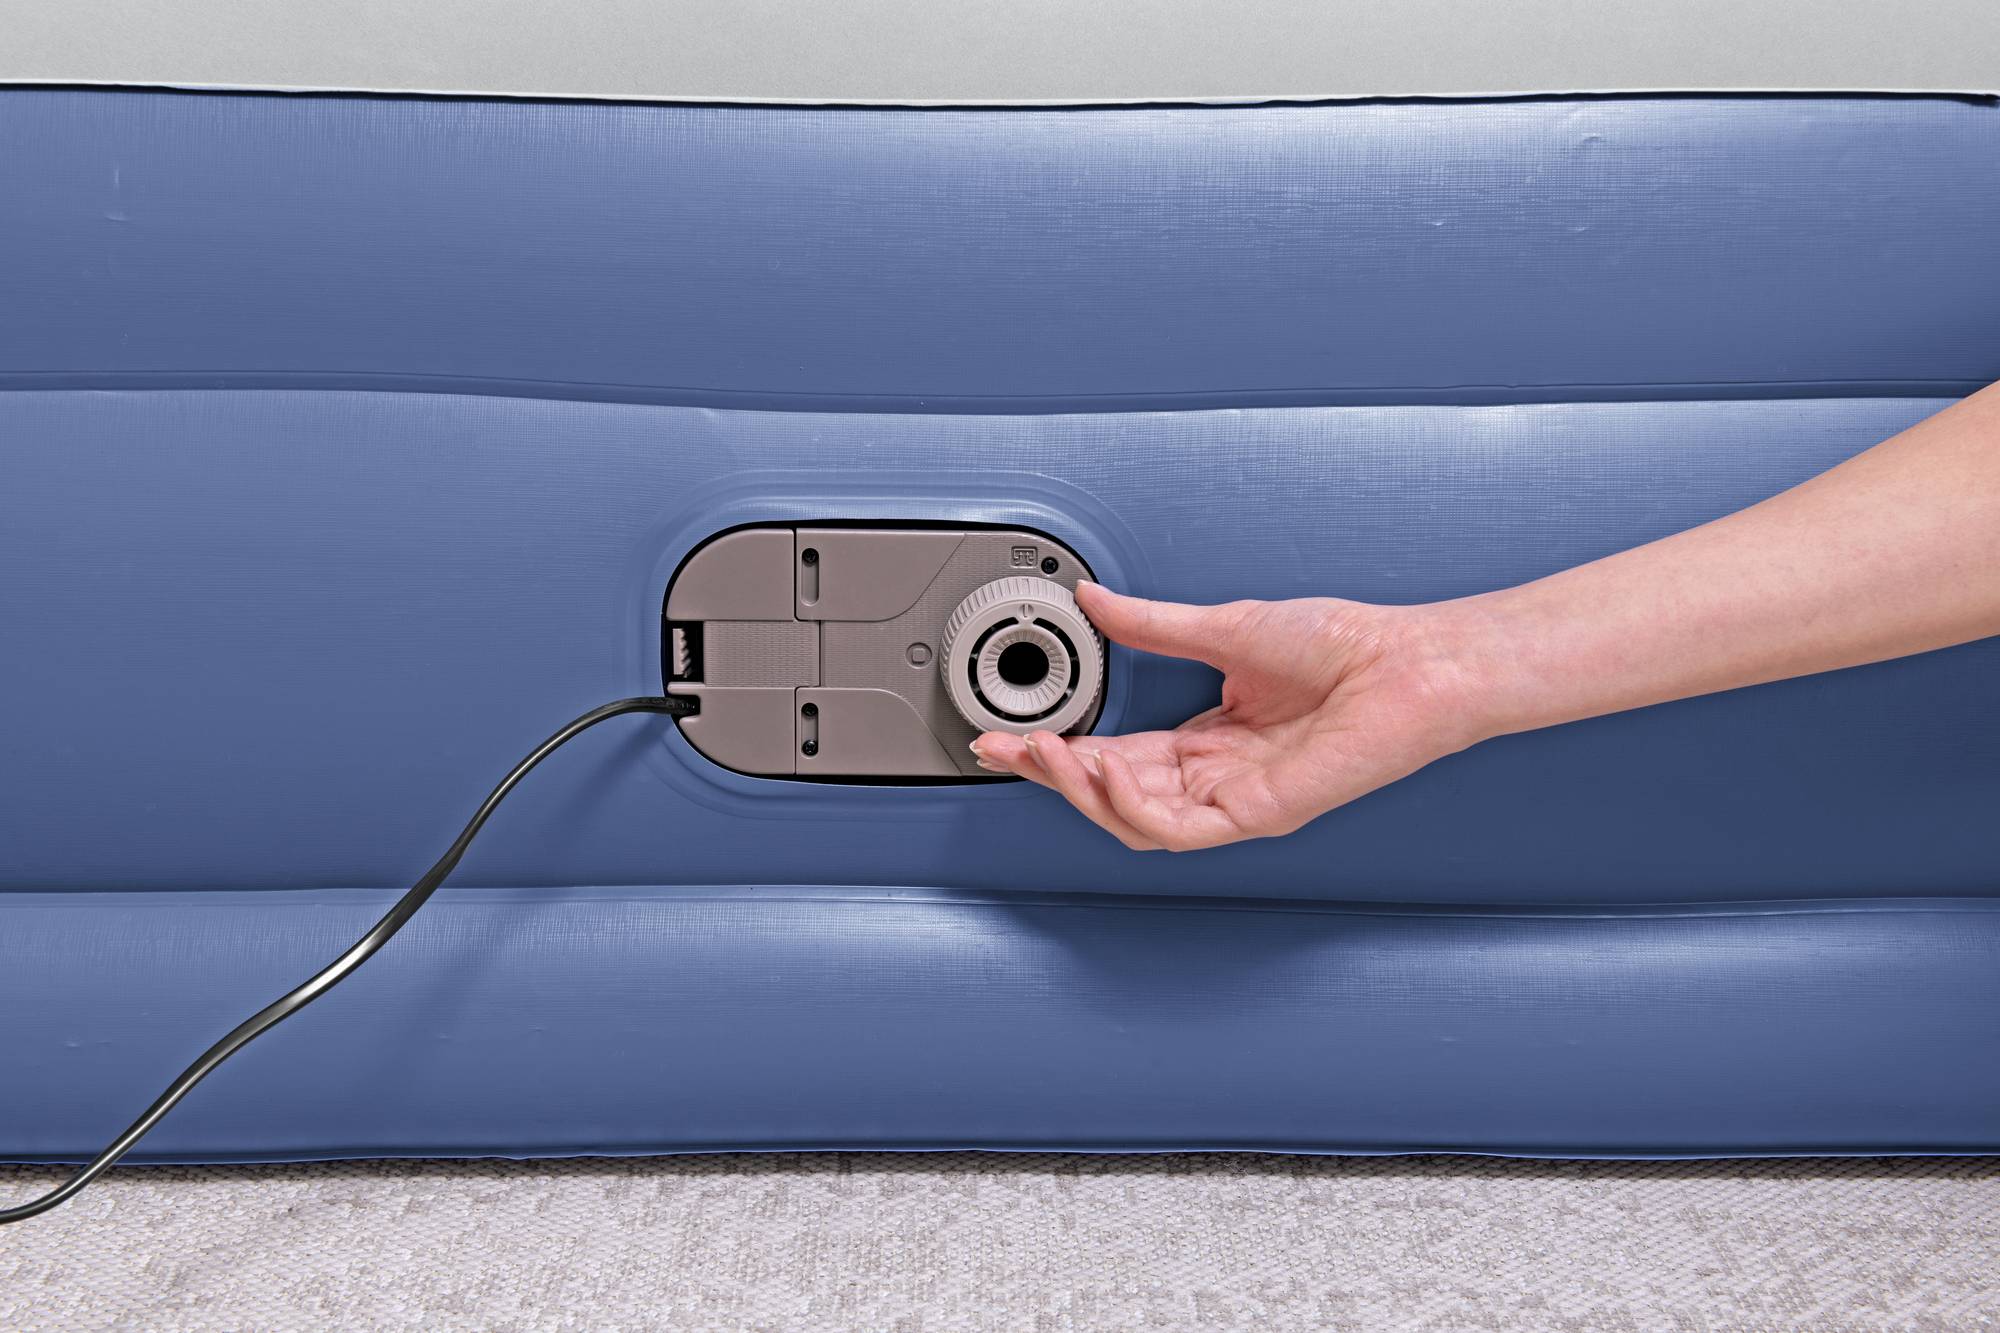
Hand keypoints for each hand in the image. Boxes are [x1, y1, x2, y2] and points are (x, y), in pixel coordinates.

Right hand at [971, 582, 1483, 850]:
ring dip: (1081, 790)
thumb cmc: (1346, 645)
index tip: (1011, 736)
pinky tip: (1105, 766)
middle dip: (1050, 775)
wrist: (1406, 660)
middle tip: (1006, 750)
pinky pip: (1178, 827)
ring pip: (1134, 820)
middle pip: (1113, 794)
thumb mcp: (1224, 625)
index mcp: (1209, 738)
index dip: (1058, 750)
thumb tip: (1095, 602)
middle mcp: (1218, 775)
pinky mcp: (1260, 811)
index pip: (1115, 755)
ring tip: (1050, 753)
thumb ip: (1152, 625)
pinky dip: (1132, 802)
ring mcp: (1237, 799)